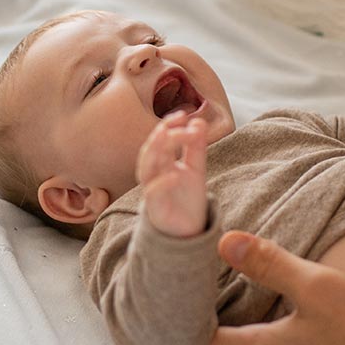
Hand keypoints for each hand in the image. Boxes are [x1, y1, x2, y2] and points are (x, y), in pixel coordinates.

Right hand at [137, 111, 209, 237]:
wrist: (189, 229)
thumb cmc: (188, 197)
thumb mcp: (196, 168)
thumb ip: (197, 147)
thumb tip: (198, 121)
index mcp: (162, 163)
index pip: (159, 140)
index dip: (168, 126)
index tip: (183, 115)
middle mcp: (154, 175)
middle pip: (150, 152)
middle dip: (161, 135)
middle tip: (178, 122)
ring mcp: (152, 191)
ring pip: (146, 169)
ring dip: (156, 152)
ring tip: (169, 137)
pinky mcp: (156, 208)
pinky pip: (153, 194)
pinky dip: (162, 183)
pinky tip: (175, 174)